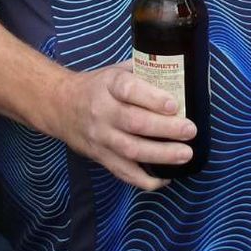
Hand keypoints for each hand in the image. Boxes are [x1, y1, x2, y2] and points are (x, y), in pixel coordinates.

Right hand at [55, 63, 196, 191]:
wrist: (60, 106)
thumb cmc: (98, 87)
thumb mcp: (117, 70)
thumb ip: (144, 71)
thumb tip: (182, 74)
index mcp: (108, 85)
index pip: (129, 89)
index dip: (152, 98)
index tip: (174, 105)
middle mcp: (102, 111)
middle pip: (134, 122)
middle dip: (166, 128)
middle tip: (190, 130)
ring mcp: (100, 137)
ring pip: (131, 150)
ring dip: (160, 155)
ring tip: (185, 154)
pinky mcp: (100, 157)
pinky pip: (123, 172)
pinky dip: (144, 180)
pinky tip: (165, 178)